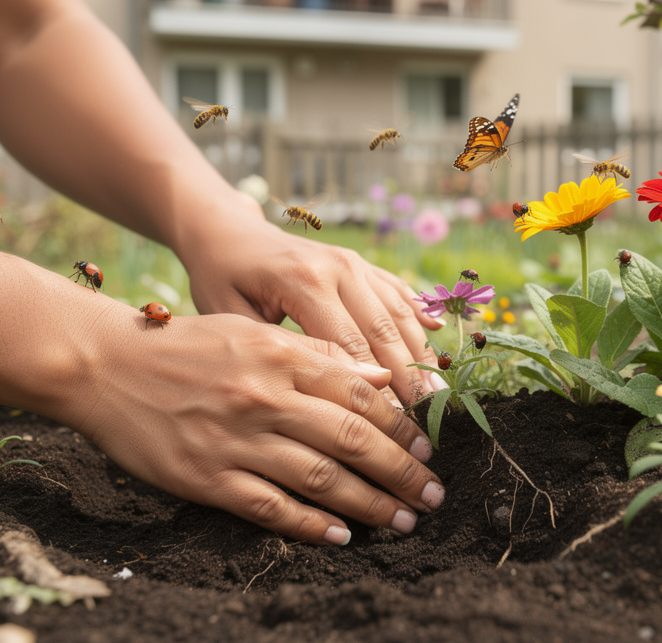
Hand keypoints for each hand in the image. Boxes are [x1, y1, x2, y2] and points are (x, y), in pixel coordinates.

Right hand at [71, 312, 443, 543]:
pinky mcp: (206, 477)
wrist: (104, 367)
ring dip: (370, 503)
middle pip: (352, 438)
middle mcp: (264, 397)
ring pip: (320, 478)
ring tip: (402, 519)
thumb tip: (380, 374)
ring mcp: (235, 440)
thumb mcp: (252, 332)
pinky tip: (341, 535)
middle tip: (432, 494)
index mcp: (280, 355)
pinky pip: (271, 508)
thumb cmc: (184, 347)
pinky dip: (311, 525)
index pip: (360, 392)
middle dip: (401, 471)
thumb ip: (316, 353)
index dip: (401, 423)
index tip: (427, 446)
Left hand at [177, 203, 445, 405]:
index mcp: (305, 283)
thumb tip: (321, 400)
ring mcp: (355, 263)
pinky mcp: (362, 263)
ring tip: (440, 396)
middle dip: (410, 379)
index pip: (350, 347)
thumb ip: (276, 353)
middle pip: (384, 332)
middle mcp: (339, 268)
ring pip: (399, 314)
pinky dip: (420, 318)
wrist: (228, 232)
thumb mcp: (232, 318)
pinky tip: (440, 341)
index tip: (392, 429)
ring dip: (422, 355)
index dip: (374, 390)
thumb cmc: (221, 280)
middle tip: (430, 421)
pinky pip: (398, 293)